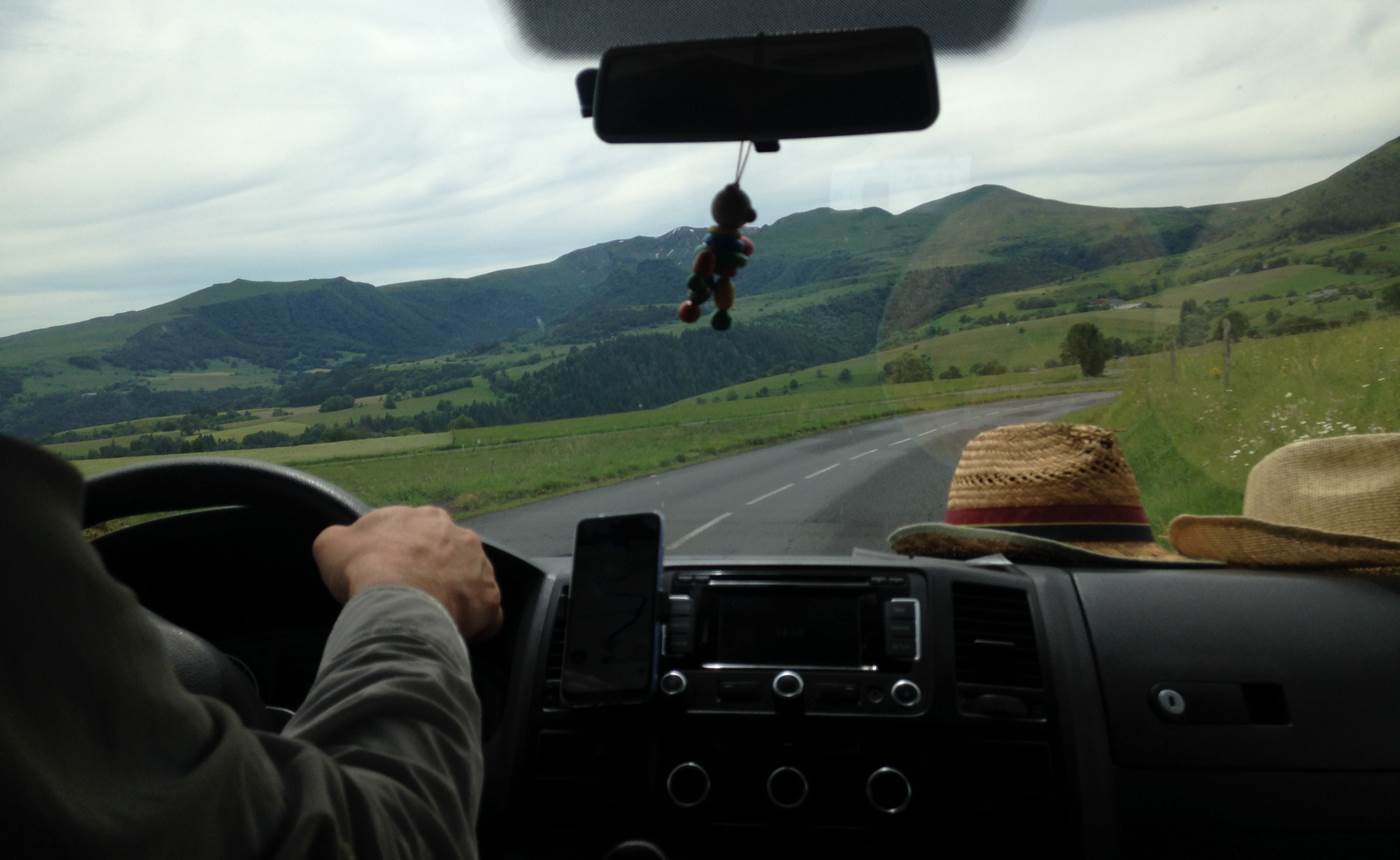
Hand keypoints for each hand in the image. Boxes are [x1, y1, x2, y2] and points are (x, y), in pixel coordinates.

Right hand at [313, 506, 503, 640]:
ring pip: (471, 582)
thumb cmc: (365, 568)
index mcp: (428, 518)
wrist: (396, 600)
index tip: (393, 572)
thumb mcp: (332, 543)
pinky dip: (473, 624)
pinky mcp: (490, 602)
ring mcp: (481, 568)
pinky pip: (486, 615)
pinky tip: (451, 632)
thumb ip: (343, 538)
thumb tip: (344, 542)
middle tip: (412, 594)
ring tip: (432, 616)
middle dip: (435, 573)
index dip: (406, 554)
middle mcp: (462, 536)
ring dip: (456, 596)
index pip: (421, 533)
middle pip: (450, 556)